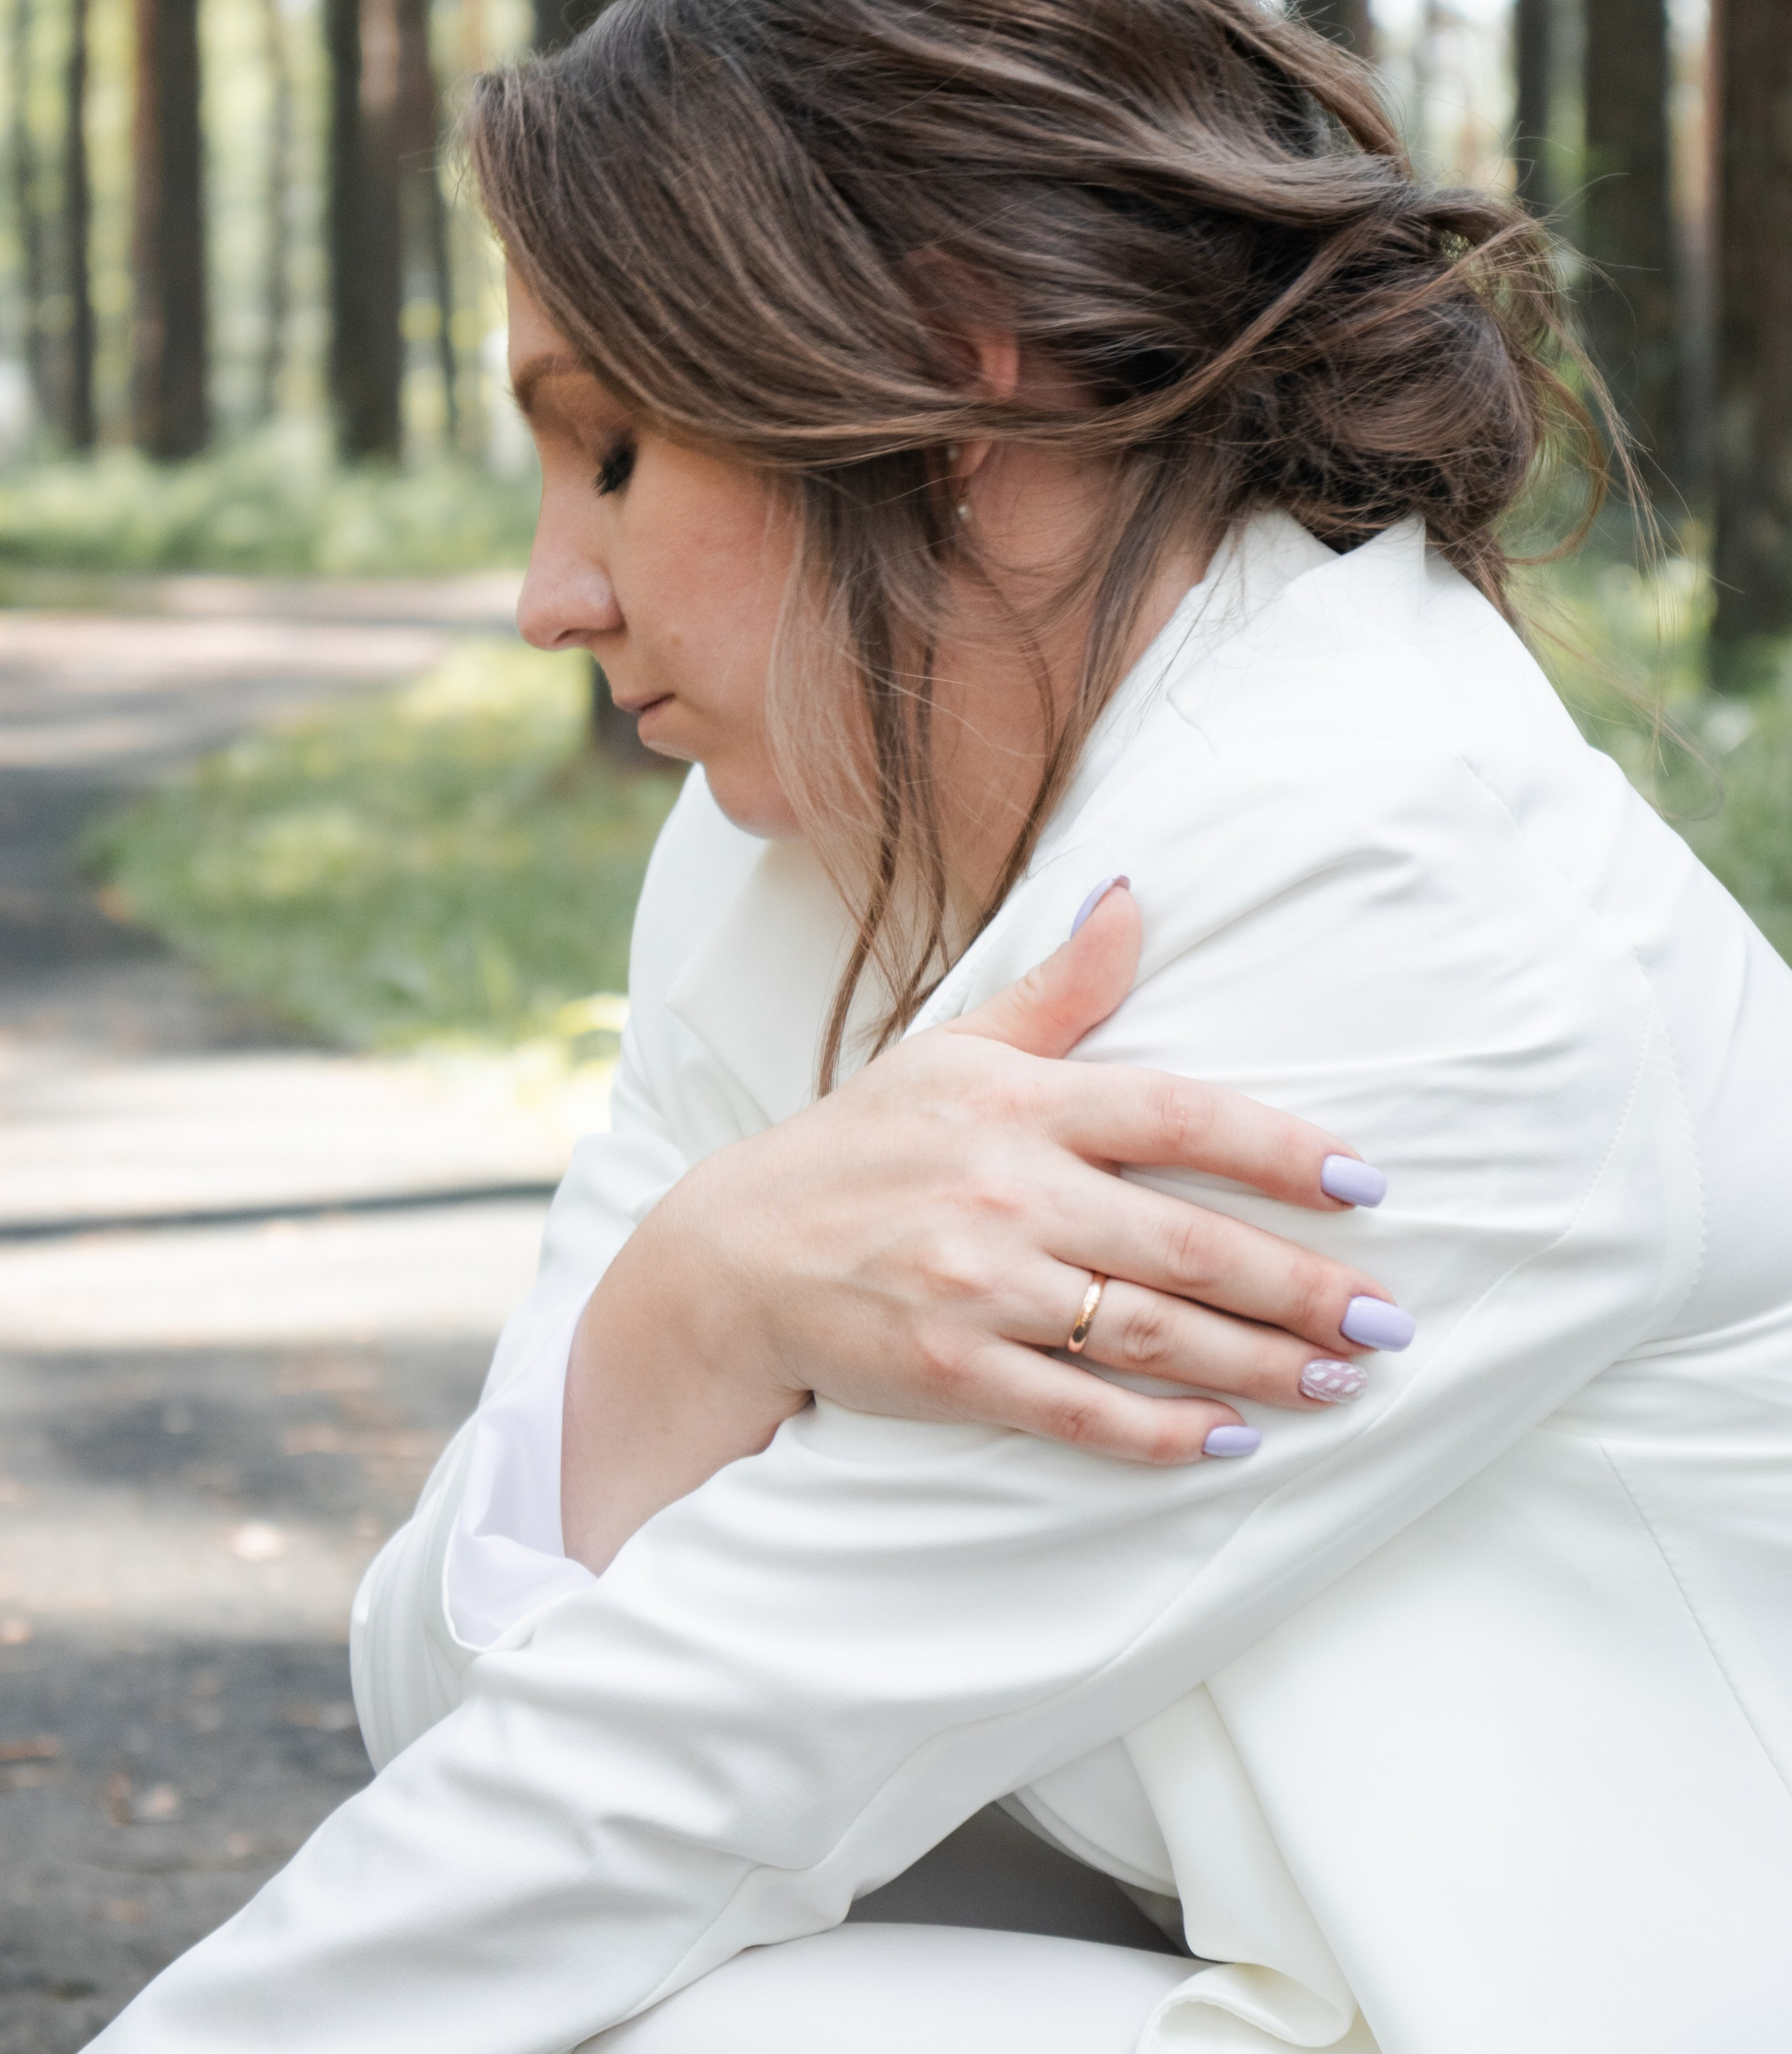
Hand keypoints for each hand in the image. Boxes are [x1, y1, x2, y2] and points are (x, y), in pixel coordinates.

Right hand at [562, 883, 1399, 1570]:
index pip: (1176, 1116)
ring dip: (1262, 1363)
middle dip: (1303, 1287)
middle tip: (1392, 1319)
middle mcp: (1007, 1192)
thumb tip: (1133, 894)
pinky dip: (1163, 1431)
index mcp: (1019, 1104)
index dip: (1280, 1151)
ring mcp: (980, 1287)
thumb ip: (1061, 988)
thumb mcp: (955, 1046)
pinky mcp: (953, 1372)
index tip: (1367, 1185)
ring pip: (1152, 1334)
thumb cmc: (863, 1142)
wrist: (734, 1253)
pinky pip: (1082, 1410)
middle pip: (1187, 1244)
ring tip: (1344, 1378)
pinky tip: (1233, 1437)